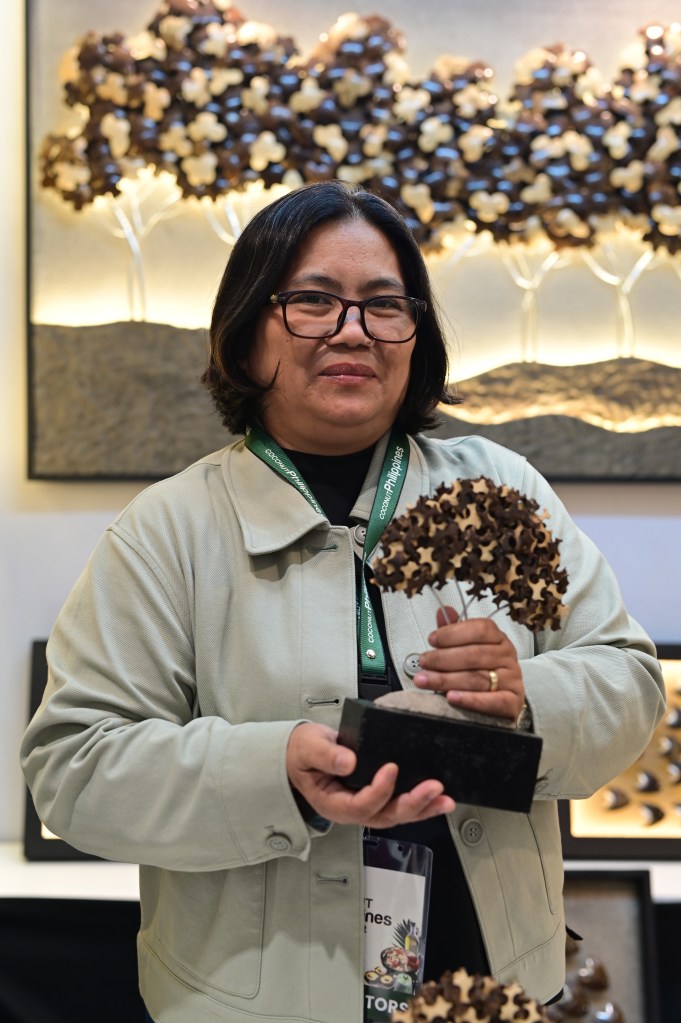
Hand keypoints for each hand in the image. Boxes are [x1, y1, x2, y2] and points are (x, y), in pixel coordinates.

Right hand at [286, 722, 454, 827]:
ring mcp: (366, 806)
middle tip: (433, 789)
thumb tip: (348, 762)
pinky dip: (422, 803)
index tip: (391, 768)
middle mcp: (351, 809)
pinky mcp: (378, 797)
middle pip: (385, 816)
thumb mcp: (308, 748)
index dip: (378, 790)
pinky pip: (400, 804)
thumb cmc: (303, 752)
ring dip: (423, 808)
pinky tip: (439, 798)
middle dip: (412, 804)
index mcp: (332, 802)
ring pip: (397, 814)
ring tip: (444, 799)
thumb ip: (325, 755)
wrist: (303, 753)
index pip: (359, 805)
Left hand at [414, 607, 524, 721]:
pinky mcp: (513, 702)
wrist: (502, 699)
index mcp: (499, 639)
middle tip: (424, 662)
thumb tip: (443, 611)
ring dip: (447, 679)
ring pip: (477, 678)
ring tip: (425, 680)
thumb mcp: (468, 648)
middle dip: (443, 658)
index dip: (454, 633)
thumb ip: (455, 632)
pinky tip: (451, 697)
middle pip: (475, 655)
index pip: (480, 629)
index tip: (432, 640)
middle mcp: (507, 657)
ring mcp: (512, 680)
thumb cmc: (482, 670)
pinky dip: (470, 700)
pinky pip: (492, 701)